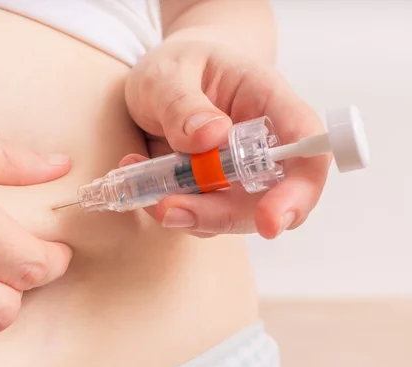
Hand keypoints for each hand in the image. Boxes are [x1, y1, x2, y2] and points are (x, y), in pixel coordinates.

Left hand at [125, 39, 329, 238]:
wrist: (169, 76)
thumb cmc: (180, 64)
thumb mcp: (168, 72)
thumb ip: (183, 103)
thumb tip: (211, 136)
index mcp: (271, 104)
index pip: (307, 154)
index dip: (297, 193)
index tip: (268, 222)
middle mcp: (264, 147)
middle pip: (268, 200)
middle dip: (220, 216)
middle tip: (168, 208)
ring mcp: (239, 174)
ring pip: (229, 215)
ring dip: (186, 212)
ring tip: (139, 176)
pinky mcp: (213, 191)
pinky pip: (198, 214)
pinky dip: (167, 204)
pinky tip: (138, 171)